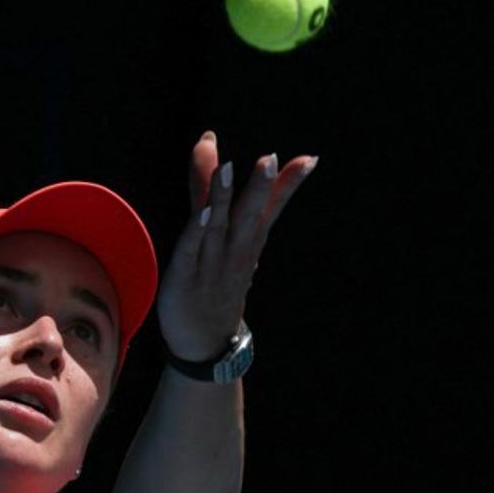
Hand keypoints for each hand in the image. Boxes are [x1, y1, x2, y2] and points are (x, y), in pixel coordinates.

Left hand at [157, 130, 317, 361]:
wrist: (204, 344)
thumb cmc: (215, 283)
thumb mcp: (224, 239)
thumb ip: (212, 191)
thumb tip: (210, 148)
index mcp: (249, 243)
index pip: (271, 210)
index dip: (288, 185)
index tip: (309, 160)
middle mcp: (236, 253)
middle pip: (249, 217)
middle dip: (260, 188)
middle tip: (269, 158)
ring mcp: (211, 266)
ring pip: (219, 229)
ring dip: (223, 199)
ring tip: (228, 167)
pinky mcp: (184, 277)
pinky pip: (191, 251)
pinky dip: (198, 232)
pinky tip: (203, 212)